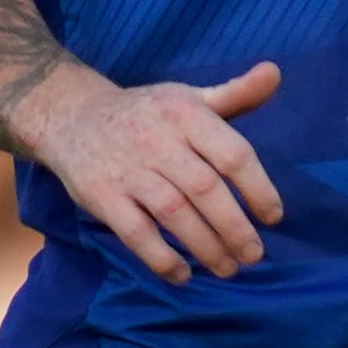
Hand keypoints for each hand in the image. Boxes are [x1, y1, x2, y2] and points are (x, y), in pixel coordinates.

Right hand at [15, 62, 286, 282]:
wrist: (72, 116)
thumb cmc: (148, 112)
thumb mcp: (189, 96)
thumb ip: (236, 93)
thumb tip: (275, 73)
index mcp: (186, 115)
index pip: (232, 154)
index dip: (258, 188)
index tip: (274, 216)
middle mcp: (159, 142)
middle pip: (205, 189)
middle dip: (234, 227)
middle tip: (255, 255)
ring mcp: (128, 171)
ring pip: (173, 214)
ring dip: (204, 246)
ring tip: (228, 268)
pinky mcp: (101, 196)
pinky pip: (134, 232)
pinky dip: (159, 257)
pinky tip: (182, 274)